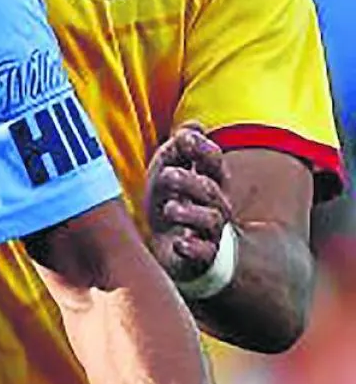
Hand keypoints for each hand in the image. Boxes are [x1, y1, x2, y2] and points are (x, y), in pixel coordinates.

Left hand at [145, 122, 233, 283]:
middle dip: (191, 181)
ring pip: (210, 221)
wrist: (171, 249)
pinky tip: (179, 242)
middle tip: (168, 175)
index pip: (215, 163)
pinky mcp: (201, 258)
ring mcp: (209, 233)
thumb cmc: (173, 202)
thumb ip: (178, 149)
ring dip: (190, 213)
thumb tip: (193, 125)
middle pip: (211, 191)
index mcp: (209, 182)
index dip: (203, 150)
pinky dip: (193, 248)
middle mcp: (215, 207)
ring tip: (169, 208)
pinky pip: (204, 254)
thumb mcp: (168, 172)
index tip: (185, 138)